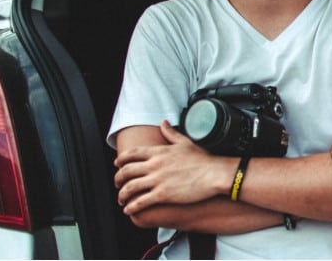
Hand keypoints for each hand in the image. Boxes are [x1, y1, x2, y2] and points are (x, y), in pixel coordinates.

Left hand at [114, 120, 230, 214]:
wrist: (215, 174)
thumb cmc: (203, 159)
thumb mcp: (185, 142)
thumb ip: (171, 133)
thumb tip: (163, 122)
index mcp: (159, 152)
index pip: (132, 154)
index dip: (121, 159)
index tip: (117, 163)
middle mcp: (155, 165)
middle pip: (126, 171)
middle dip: (117, 179)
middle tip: (117, 183)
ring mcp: (158, 180)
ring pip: (130, 188)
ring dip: (122, 195)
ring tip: (122, 199)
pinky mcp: (163, 195)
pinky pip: (140, 202)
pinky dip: (131, 207)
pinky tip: (129, 209)